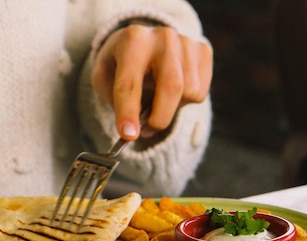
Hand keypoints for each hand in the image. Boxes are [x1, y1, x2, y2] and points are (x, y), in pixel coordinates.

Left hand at [92, 24, 212, 139]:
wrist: (144, 39)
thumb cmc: (120, 63)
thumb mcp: (104, 76)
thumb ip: (114, 100)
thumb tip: (132, 129)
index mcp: (132, 41)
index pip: (130, 83)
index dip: (128, 112)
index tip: (128, 135)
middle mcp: (163, 38)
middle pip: (171, 87)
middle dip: (159, 119)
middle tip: (145, 132)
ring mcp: (187, 43)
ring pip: (189, 93)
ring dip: (171, 109)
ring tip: (156, 102)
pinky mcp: (203, 51)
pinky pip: (200, 92)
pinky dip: (185, 102)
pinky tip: (172, 91)